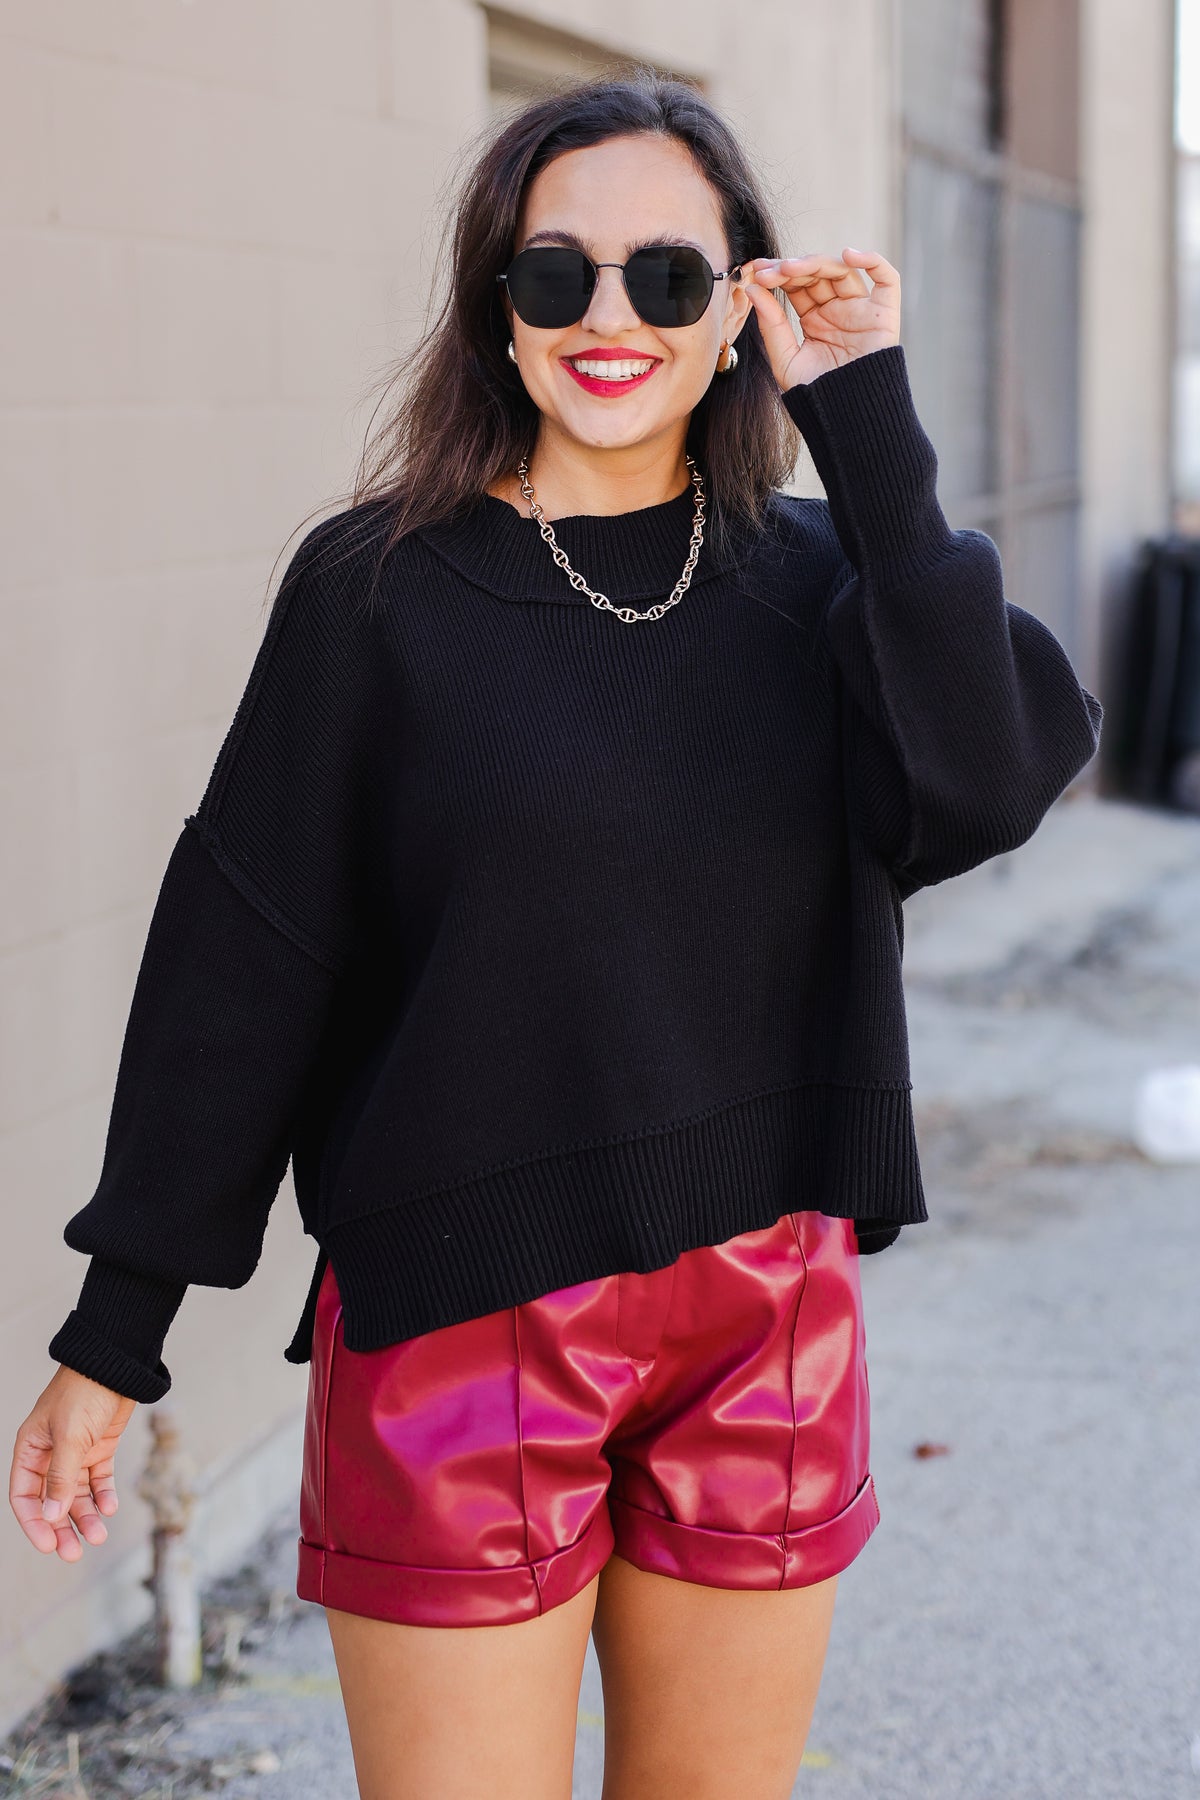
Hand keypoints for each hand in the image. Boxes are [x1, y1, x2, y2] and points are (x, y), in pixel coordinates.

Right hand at [10, 1366, 136, 1560]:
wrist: (117, 1364)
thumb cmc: (85, 1391)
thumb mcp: (71, 1436)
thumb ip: (61, 1477)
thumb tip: (52, 1516)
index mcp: (31, 1449)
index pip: (25, 1496)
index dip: (34, 1522)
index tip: (49, 1545)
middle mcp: (50, 1454)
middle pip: (52, 1501)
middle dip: (62, 1527)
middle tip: (74, 1553)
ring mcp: (76, 1453)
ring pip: (76, 1495)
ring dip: (86, 1515)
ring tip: (98, 1536)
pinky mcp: (100, 1449)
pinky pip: (98, 1481)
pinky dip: (103, 1496)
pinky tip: (110, 1508)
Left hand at [741, 247, 901, 390]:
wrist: (848, 418)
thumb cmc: (817, 395)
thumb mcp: (785, 361)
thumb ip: (771, 325)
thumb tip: (753, 288)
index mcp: (815, 319)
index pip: (797, 285)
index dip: (779, 275)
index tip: (758, 272)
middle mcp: (838, 310)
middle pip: (817, 274)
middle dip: (793, 268)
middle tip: (772, 270)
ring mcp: (861, 309)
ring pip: (844, 271)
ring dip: (817, 262)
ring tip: (792, 268)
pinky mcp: (884, 313)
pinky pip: (887, 278)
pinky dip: (872, 260)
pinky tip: (848, 255)